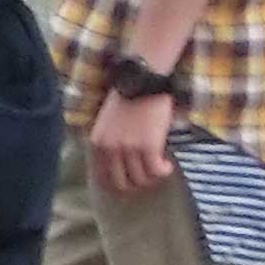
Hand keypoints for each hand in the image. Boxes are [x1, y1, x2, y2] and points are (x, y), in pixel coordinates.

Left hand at [89, 83, 175, 197]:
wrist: (142, 80)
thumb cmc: (127, 99)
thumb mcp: (107, 124)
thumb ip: (109, 144)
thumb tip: (120, 167)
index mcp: (97, 144)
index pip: (103, 178)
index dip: (118, 184)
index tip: (131, 181)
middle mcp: (109, 149)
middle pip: (121, 184)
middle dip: (136, 184)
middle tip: (147, 176)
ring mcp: (128, 149)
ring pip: (141, 179)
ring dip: (152, 177)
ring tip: (159, 166)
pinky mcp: (148, 146)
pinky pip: (156, 171)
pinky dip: (163, 171)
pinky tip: (167, 165)